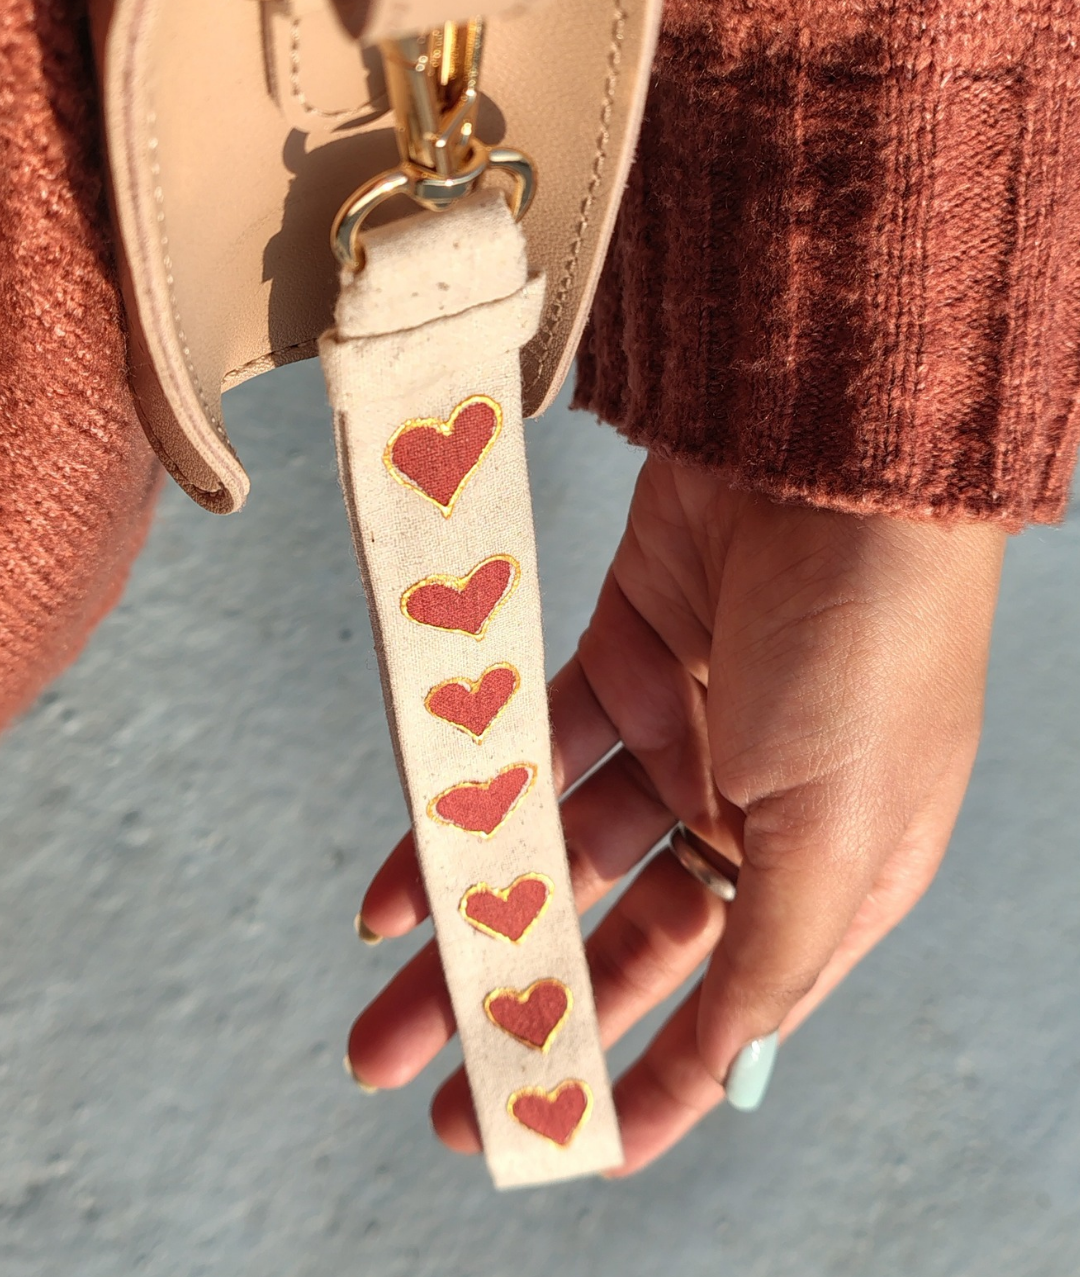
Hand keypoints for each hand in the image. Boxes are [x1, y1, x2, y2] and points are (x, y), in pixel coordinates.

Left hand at [347, 456, 1004, 1173]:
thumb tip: (726, 1058)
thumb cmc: (873, 650)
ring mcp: (680, 732)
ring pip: (558, 854)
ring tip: (385, 1006)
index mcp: (830, 870)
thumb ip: (772, 950)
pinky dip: (463, 814)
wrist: (830, 459)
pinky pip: (525, 756)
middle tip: (439, 1096)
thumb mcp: (840, 830)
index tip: (566, 1140)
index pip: (727, 1002)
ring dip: (475, 924)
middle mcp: (753, 811)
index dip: (651, 1080)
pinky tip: (397, 882)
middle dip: (532, 1013)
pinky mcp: (615, 660)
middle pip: (622, 937)